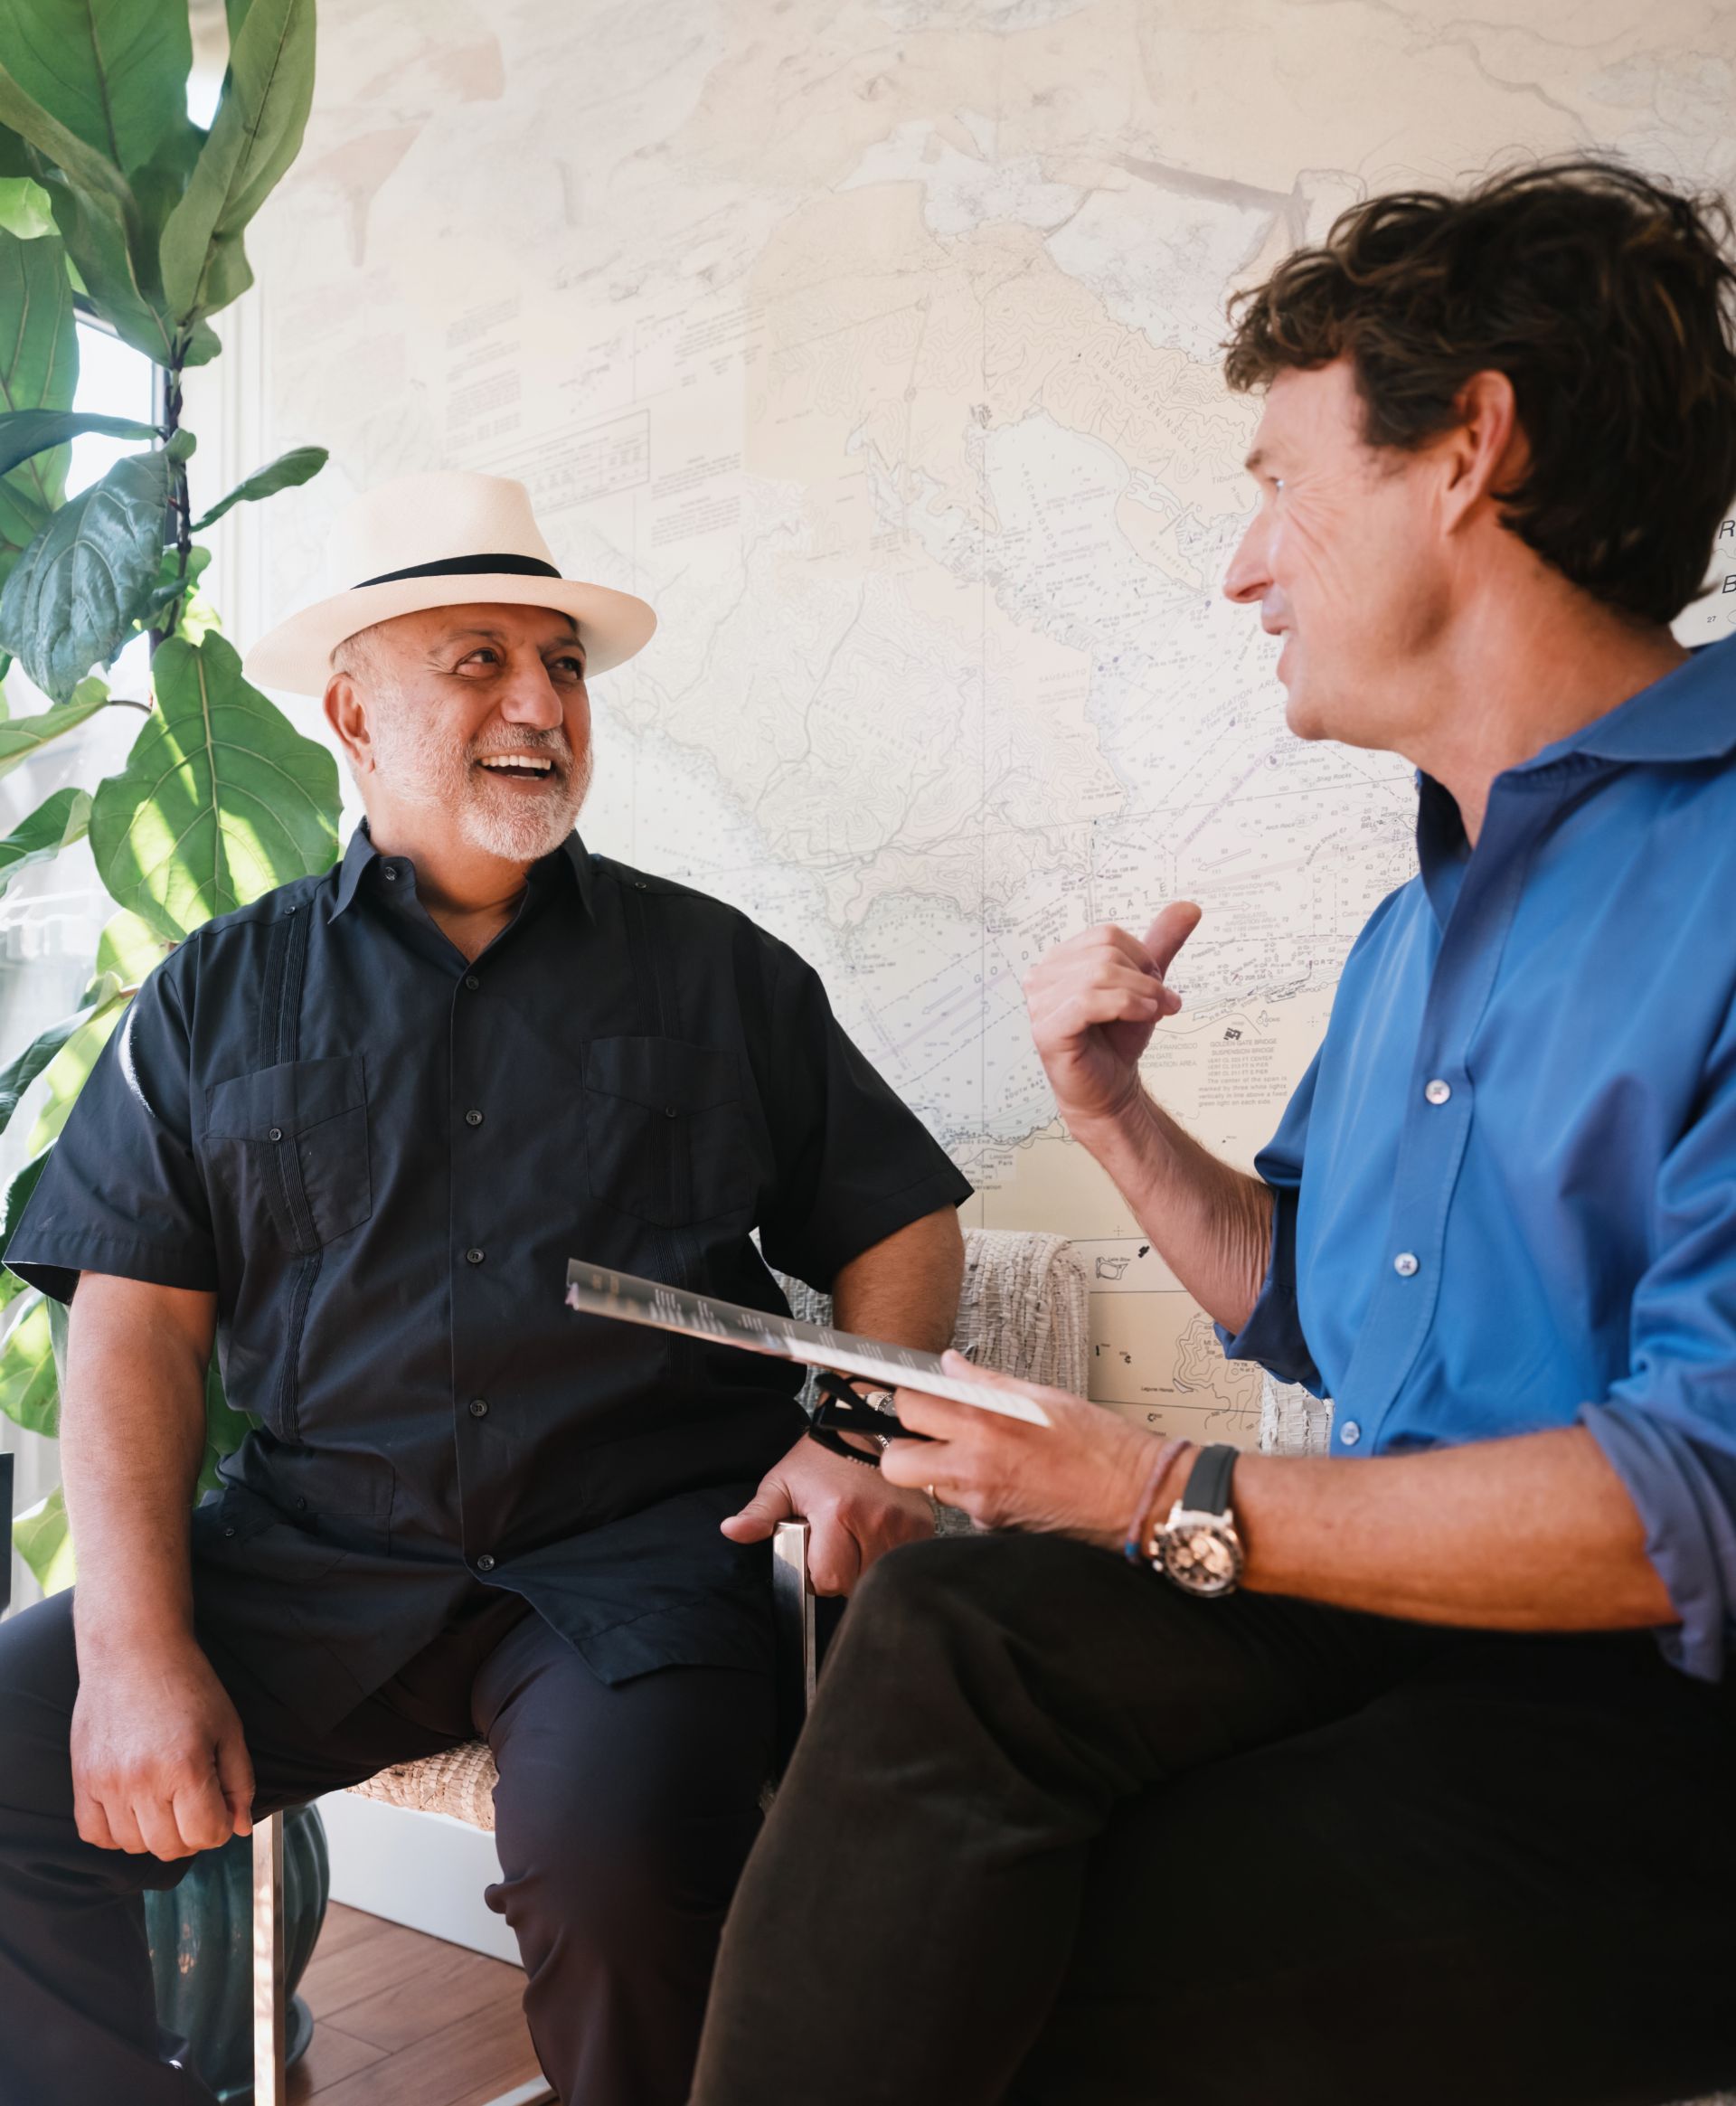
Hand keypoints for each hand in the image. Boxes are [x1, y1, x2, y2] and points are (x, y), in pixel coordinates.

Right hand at [71, 1633, 254, 1858]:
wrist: (134, 1650)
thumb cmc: (187, 1684)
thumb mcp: (228, 1727)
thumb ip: (239, 1782)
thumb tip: (239, 1828)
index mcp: (186, 1767)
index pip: (206, 1835)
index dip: (220, 1826)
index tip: (219, 1806)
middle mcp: (143, 1781)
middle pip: (169, 1848)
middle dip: (190, 1834)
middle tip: (194, 1803)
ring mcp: (107, 1783)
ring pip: (133, 1846)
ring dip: (154, 1833)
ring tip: (163, 1798)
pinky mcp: (82, 1779)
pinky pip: (94, 1834)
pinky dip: (115, 1832)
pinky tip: (132, 1805)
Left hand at [721, 1432, 935, 1594]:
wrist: (857, 1430)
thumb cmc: (817, 1460)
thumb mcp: (781, 1483)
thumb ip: (758, 1514)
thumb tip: (731, 1531)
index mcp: (838, 1511)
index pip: (828, 1577)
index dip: (814, 1572)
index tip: (812, 1553)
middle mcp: (876, 1519)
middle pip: (854, 1582)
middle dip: (839, 1572)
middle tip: (833, 1543)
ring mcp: (904, 1523)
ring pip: (877, 1575)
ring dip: (863, 1567)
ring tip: (852, 1538)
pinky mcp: (923, 1525)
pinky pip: (900, 1560)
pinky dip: (885, 1556)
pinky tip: (874, 1536)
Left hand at [881, 1352, 1179, 1546]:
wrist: (1136, 1498)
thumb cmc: (1102, 1447)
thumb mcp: (1041, 1397)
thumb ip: (985, 1383)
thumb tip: (951, 1367)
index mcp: (987, 1423)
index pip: (911, 1406)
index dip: (908, 1398)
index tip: (914, 1395)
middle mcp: (976, 1466)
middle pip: (898, 1462)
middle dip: (905, 1446)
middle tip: (929, 1432)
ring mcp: (982, 1503)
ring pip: (929, 1487)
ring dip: (939, 1470)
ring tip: (974, 1454)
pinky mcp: (994, 1527)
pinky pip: (963, 1507)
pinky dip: (973, 1493)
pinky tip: (1004, 1478)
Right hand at [1023, 901, 1201, 1127]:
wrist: (1110, 1090)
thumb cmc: (1117, 1040)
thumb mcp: (1145, 985)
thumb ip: (1161, 944)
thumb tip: (1188, 907)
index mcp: (1061, 960)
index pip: (1106, 935)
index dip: (1141, 958)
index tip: (1155, 987)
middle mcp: (1042, 976)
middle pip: (1104, 953)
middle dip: (1144, 979)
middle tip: (1161, 1003)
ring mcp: (1039, 1003)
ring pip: (1099, 975)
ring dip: (1140, 994)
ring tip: (1154, 1013)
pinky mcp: (1046, 1029)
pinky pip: (1088, 1001)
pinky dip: (1125, 1005)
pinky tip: (1141, 1018)